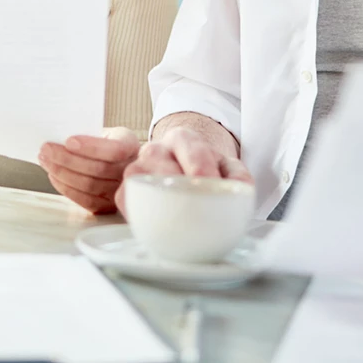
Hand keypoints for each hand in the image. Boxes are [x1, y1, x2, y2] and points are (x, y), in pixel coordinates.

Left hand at [38, 127, 139, 213]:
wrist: (114, 159)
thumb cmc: (103, 141)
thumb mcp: (101, 129)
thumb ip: (87, 131)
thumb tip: (59, 133)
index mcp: (130, 145)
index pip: (115, 149)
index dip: (91, 147)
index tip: (68, 140)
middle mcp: (130, 170)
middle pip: (99, 169)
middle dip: (67, 158)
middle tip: (46, 149)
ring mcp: (120, 190)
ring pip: (90, 185)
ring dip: (62, 172)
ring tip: (46, 160)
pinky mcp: (108, 205)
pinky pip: (86, 201)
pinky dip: (66, 188)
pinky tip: (54, 176)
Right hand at [114, 125, 252, 215]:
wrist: (187, 170)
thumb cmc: (206, 172)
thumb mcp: (227, 169)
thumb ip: (237, 178)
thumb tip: (238, 192)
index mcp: (183, 139)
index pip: (191, 149)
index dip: (200, 168)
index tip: (208, 185)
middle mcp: (156, 149)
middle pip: (160, 160)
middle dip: (177, 184)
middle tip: (193, 207)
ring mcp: (137, 168)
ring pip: (137, 177)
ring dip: (155, 198)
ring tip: (174, 219)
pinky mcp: (126, 189)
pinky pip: (123, 198)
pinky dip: (135, 212)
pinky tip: (153, 224)